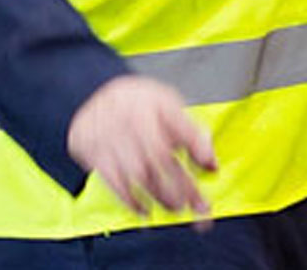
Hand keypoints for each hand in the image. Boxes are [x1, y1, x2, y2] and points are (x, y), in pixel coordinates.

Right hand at [67, 75, 216, 222]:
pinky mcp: (96, 156)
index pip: (182, 128)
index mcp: (156, 105)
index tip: (212, 167)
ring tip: (177, 208)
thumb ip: (189, 129)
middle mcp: (134, 122)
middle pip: (162, 157)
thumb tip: (209, 160)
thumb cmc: (138, 102)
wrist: (94, 96)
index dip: (198, 148)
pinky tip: (145, 210)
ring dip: (161, 196)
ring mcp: (114, 140)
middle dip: (183, 184)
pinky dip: (131, 200)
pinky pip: (114, 183)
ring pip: (140, 174)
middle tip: (199, 204)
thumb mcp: (168, 103)